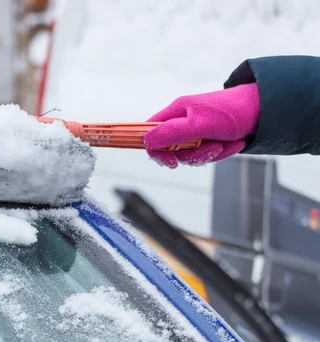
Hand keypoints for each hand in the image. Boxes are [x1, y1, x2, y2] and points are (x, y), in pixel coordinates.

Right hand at [143, 83, 260, 167]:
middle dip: (192, 155)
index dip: (155, 149)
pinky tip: (236, 143)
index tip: (172, 161)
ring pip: (190, 155)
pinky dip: (222, 153)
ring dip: (210, 154)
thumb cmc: (231, 113)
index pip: (150, 132)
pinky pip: (207, 155)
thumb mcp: (199, 124)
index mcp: (176, 112)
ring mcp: (197, 131)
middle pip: (171, 149)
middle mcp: (183, 121)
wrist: (265, 111)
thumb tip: (146, 141)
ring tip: (226, 144)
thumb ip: (172, 133)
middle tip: (209, 150)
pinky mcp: (210, 139)